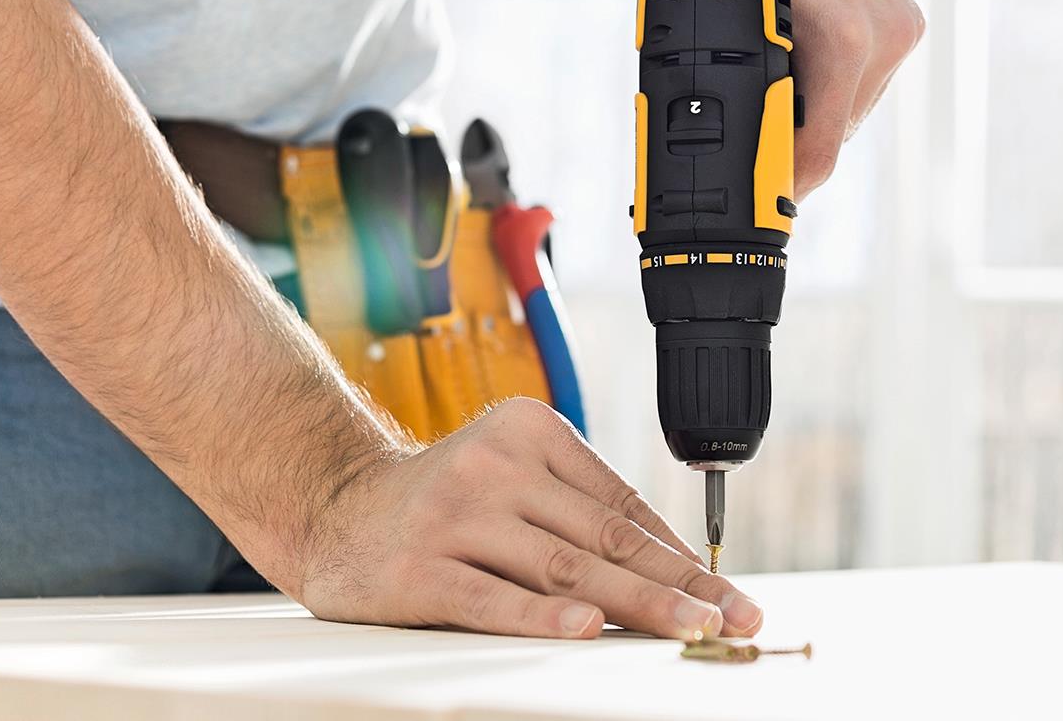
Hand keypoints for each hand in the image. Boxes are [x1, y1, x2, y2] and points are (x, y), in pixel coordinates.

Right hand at [295, 397, 762, 639]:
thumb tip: (673, 567)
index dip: (681, 555)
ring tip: (686, 628)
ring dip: (635, 605)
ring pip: (563, 569)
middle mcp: (495, 466)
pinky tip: (587, 632)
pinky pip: (492, 599)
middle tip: (730, 617)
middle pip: (604, 539)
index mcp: (531, 431)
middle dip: (678, 585)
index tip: (726, 593)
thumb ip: (577, 509)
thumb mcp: (514, 477)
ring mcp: (455, 516)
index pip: (622, 505)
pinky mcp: (419, 567)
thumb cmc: (443, 502)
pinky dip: (543, 619)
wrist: (332, 506)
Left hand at [678, 0, 923, 198]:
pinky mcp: (902, 12)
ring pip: (850, 104)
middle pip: (837, 133)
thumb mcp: (709, 8)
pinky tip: (792, 61)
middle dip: (790, 143)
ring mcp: (901, 21)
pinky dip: (827, 77)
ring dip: (810, 109)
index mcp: (846, 38)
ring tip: (764, 96)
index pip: (820, 152)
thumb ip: (726, 80)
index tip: (757, 209)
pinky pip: (862, 72)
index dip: (782, 186)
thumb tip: (714, 147)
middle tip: (742, 152)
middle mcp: (886, 33)